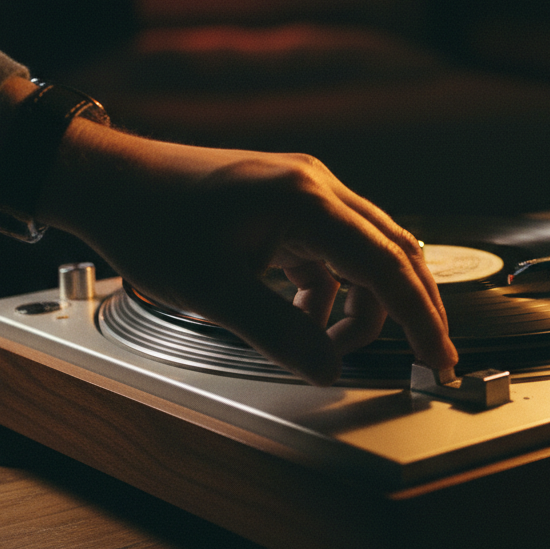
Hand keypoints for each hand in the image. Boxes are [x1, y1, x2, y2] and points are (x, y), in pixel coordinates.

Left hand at [37, 118, 456, 384]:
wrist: (111, 180)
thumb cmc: (151, 220)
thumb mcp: (213, 289)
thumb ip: (278, 332)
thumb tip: (328, 368)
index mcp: (307, 201)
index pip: (387, 265)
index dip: (420, 317)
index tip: (438, 357)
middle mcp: (318, 188)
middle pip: (393, 253)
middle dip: (410, 309)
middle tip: (423, 356)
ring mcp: (305, 192)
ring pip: (365, 254)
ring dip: (362, 304)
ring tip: (330, 345)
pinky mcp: (289, 205)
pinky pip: (332, 253)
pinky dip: (330, 291)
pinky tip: (304, 316)